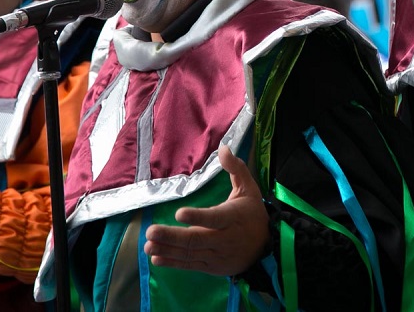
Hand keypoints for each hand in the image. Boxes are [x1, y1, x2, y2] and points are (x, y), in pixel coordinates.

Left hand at [143, 145, 269, 275]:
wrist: (265, 248)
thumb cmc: (253, 214)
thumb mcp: (250, 189)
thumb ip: (236, 169)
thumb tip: (223, 148)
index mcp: (232, 217)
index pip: (214, 218)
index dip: (197, 217)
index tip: (179, 213)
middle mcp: (224, 238)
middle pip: (196, 239)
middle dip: (172, 236)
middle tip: (151, 231)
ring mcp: (217, 254)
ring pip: (190, 253)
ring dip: (168, 250)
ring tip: (148, 245)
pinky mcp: (211, 265)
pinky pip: (191, 265)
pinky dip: (173, 263)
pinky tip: (157, 258)